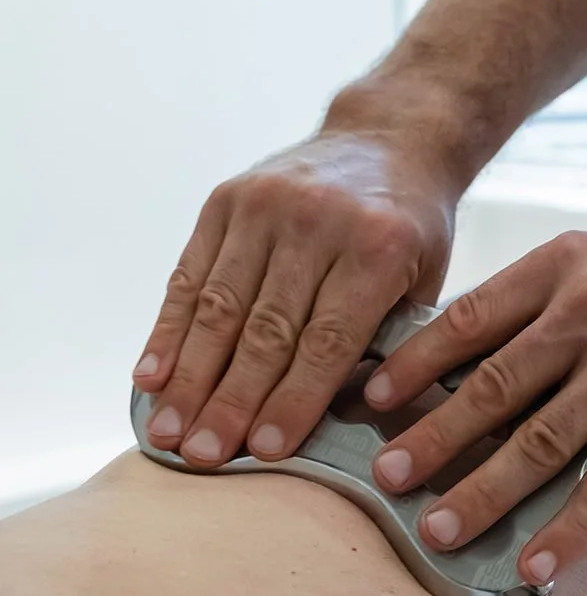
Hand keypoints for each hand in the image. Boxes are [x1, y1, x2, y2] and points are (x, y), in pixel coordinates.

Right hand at [135, 132, 455, 467]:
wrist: (390, 137)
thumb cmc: (411, 225)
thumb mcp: (425, 277)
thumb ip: (390, 340)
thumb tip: (344, 421)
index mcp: (377, 248)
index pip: (327, 340)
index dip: (293, 399)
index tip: (264, 452)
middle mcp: (317, 223)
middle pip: (266, 329)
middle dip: (232, 401)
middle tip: (204, 457)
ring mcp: (267, 205)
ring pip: (220, 306)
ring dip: (191, 377)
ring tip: (170, 432)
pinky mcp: (228, 198)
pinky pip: (191, 273)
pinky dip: (169, 330)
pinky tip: (152, 377)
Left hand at [363, 231, 586, 585]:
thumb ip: (545, 303)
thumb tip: (459, 363)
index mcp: (566, 263)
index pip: (470, 319)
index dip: (415, 365)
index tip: (371, 402)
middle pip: (492, 386)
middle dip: (432, 439)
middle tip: (384, 480)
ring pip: (538, 442)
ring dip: (483, 494)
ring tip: (439, 531)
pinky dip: (567, 532)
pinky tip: (536, 566)